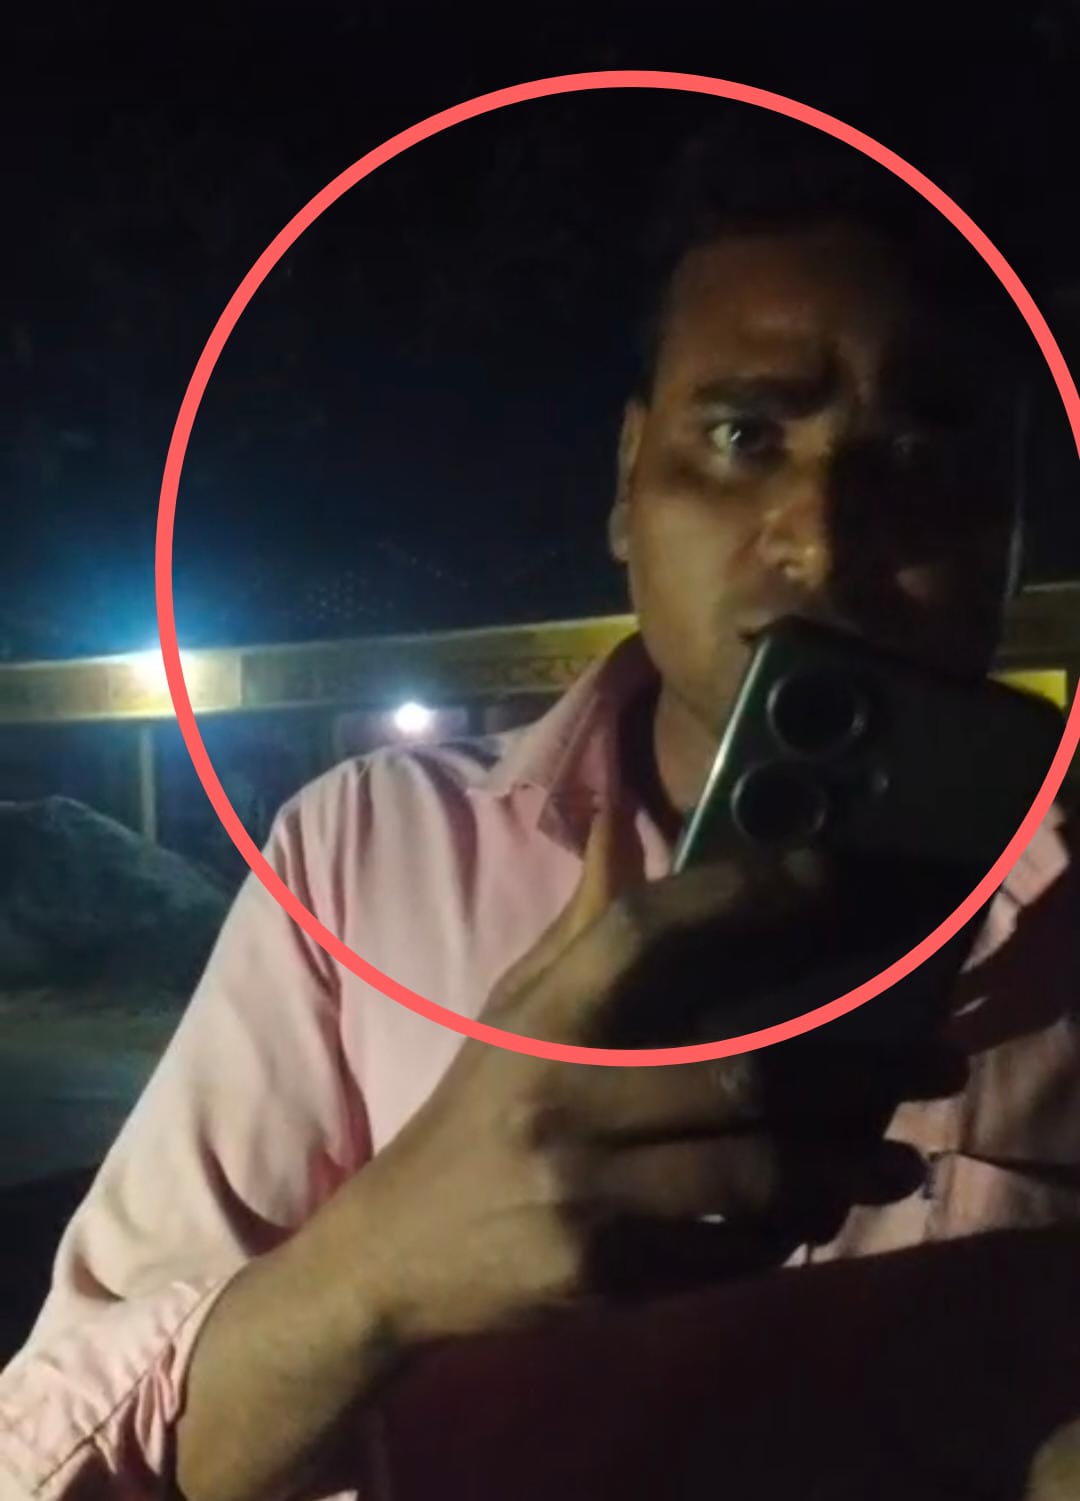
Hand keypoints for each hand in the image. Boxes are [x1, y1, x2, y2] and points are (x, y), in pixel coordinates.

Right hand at [330, 809, 956, 1347]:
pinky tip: (816, 1219)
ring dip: (845, 1166)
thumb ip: (580, 925)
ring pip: (752, 1172)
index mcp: (547, 1017)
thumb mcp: (513, 1009)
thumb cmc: (476, 1112)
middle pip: (743, 1069)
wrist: (398, 1252)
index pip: (650, 930)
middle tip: (941, 1061)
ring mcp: (584, 1191)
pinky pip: (724, 1253)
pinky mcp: (601, 1275)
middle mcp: (566, 1095)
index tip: (834, 879)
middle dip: (859, 1067)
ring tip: (904, 1160)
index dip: (746, 894)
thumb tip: (618, 820)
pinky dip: (782, 1237)